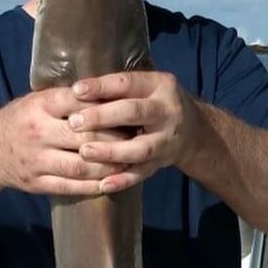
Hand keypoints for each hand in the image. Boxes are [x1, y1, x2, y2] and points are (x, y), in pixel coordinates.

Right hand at [0, 88, 132, 195]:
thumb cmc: (21, 120)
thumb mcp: (37, 101)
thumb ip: (66, 98)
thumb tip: (109, 93)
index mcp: (39, 106)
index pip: (79, 103)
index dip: (106, 107)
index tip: (129, 108)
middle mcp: (37, 132)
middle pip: (84, 136)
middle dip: (115, 138)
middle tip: (137, 138)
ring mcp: (36, 160)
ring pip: (80, 166)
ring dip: (107, 167)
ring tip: (128, 162)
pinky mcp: (36, 183)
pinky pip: (70, 187)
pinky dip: (92, 186)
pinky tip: (110, 182)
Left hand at [66, 70, 191, 191]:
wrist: (194, 131)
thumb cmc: (155, 103)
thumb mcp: (145, 87)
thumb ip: (117, 89)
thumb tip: (75, 91)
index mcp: (159, 86)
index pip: (127, 83)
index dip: (102, 86)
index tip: (76, 91)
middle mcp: (166, 111)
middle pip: (134, 112)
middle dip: (102, 117)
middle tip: (74, 122)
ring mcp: (166, 140)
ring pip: (140, 147)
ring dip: (111, 151)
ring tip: (84, 152)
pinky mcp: (162, 163)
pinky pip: (142, 173)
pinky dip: (123, 180)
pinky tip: (103, 184)